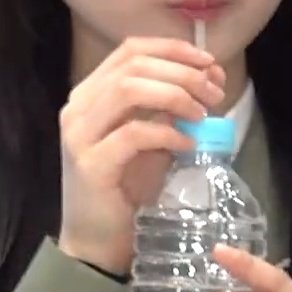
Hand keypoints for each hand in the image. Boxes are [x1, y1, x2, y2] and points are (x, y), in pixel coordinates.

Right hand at [56, 38, 224, 275]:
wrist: (96, 241)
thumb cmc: (125, 189)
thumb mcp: (151, 139)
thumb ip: (169, 108)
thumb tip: (209, 81)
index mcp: (91, 93)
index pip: (131, 50)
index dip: (173, 50)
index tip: (209, 62)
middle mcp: (78, 107)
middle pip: (133, 65)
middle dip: (182, 72)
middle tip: (213, 93)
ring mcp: (80, 134)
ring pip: (128, 89)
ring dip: (174, 95)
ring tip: (201, 114)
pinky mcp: (90, 164)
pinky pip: (133, 134)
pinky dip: (166, 132)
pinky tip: (187, 142)